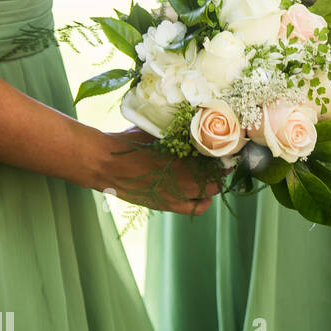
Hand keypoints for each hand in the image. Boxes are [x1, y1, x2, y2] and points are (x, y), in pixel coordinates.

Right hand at [97, 129, 225, 215]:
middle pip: (219, 171)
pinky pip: (198, 208)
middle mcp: (188, 173)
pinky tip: (203, 194)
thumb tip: (194, 122)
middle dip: (221, 166)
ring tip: (210, 175)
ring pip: (213, 189)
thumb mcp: (157, 131)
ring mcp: (181, 191)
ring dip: (215, 182)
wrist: (105, 164)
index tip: (225, 146)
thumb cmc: (130, 144)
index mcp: (186, 152)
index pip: (218, 153)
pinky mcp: (170, 204)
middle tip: (218, 160)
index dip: (224, 150)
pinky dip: (205, 201)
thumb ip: (178, 132)